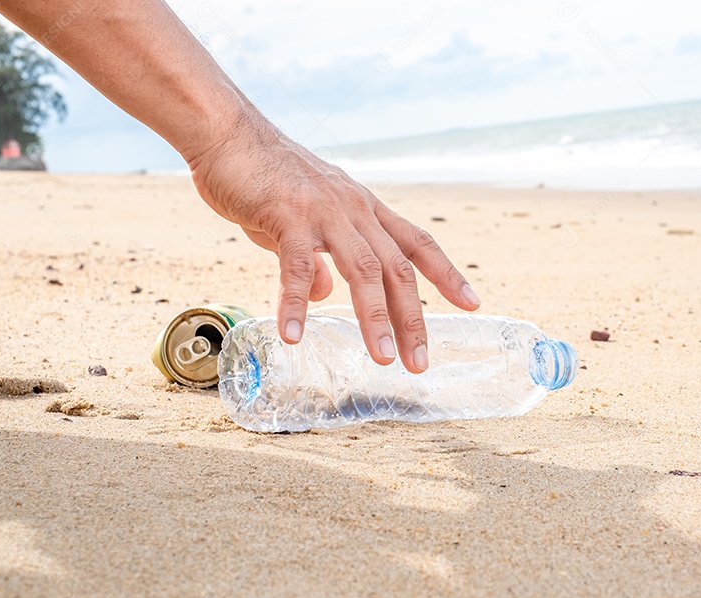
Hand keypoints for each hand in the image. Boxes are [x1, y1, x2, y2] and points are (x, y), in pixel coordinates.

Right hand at [187, 111, 479, 372]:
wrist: (228, 131)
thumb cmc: (264, 176)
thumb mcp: (303, 221)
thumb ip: (318, 258)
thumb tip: (325, 295)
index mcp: (364, 208)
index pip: (418, 242)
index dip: (447, 273)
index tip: (472, 303)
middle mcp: (354, 209)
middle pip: (397, 269)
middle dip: (413, 318)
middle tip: (420, 363)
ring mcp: (324, 212)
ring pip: (362, 271)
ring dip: (375, 318)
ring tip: (383, 358)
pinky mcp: (287, 216)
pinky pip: (297, 266)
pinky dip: (297, 302)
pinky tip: (293, 335)